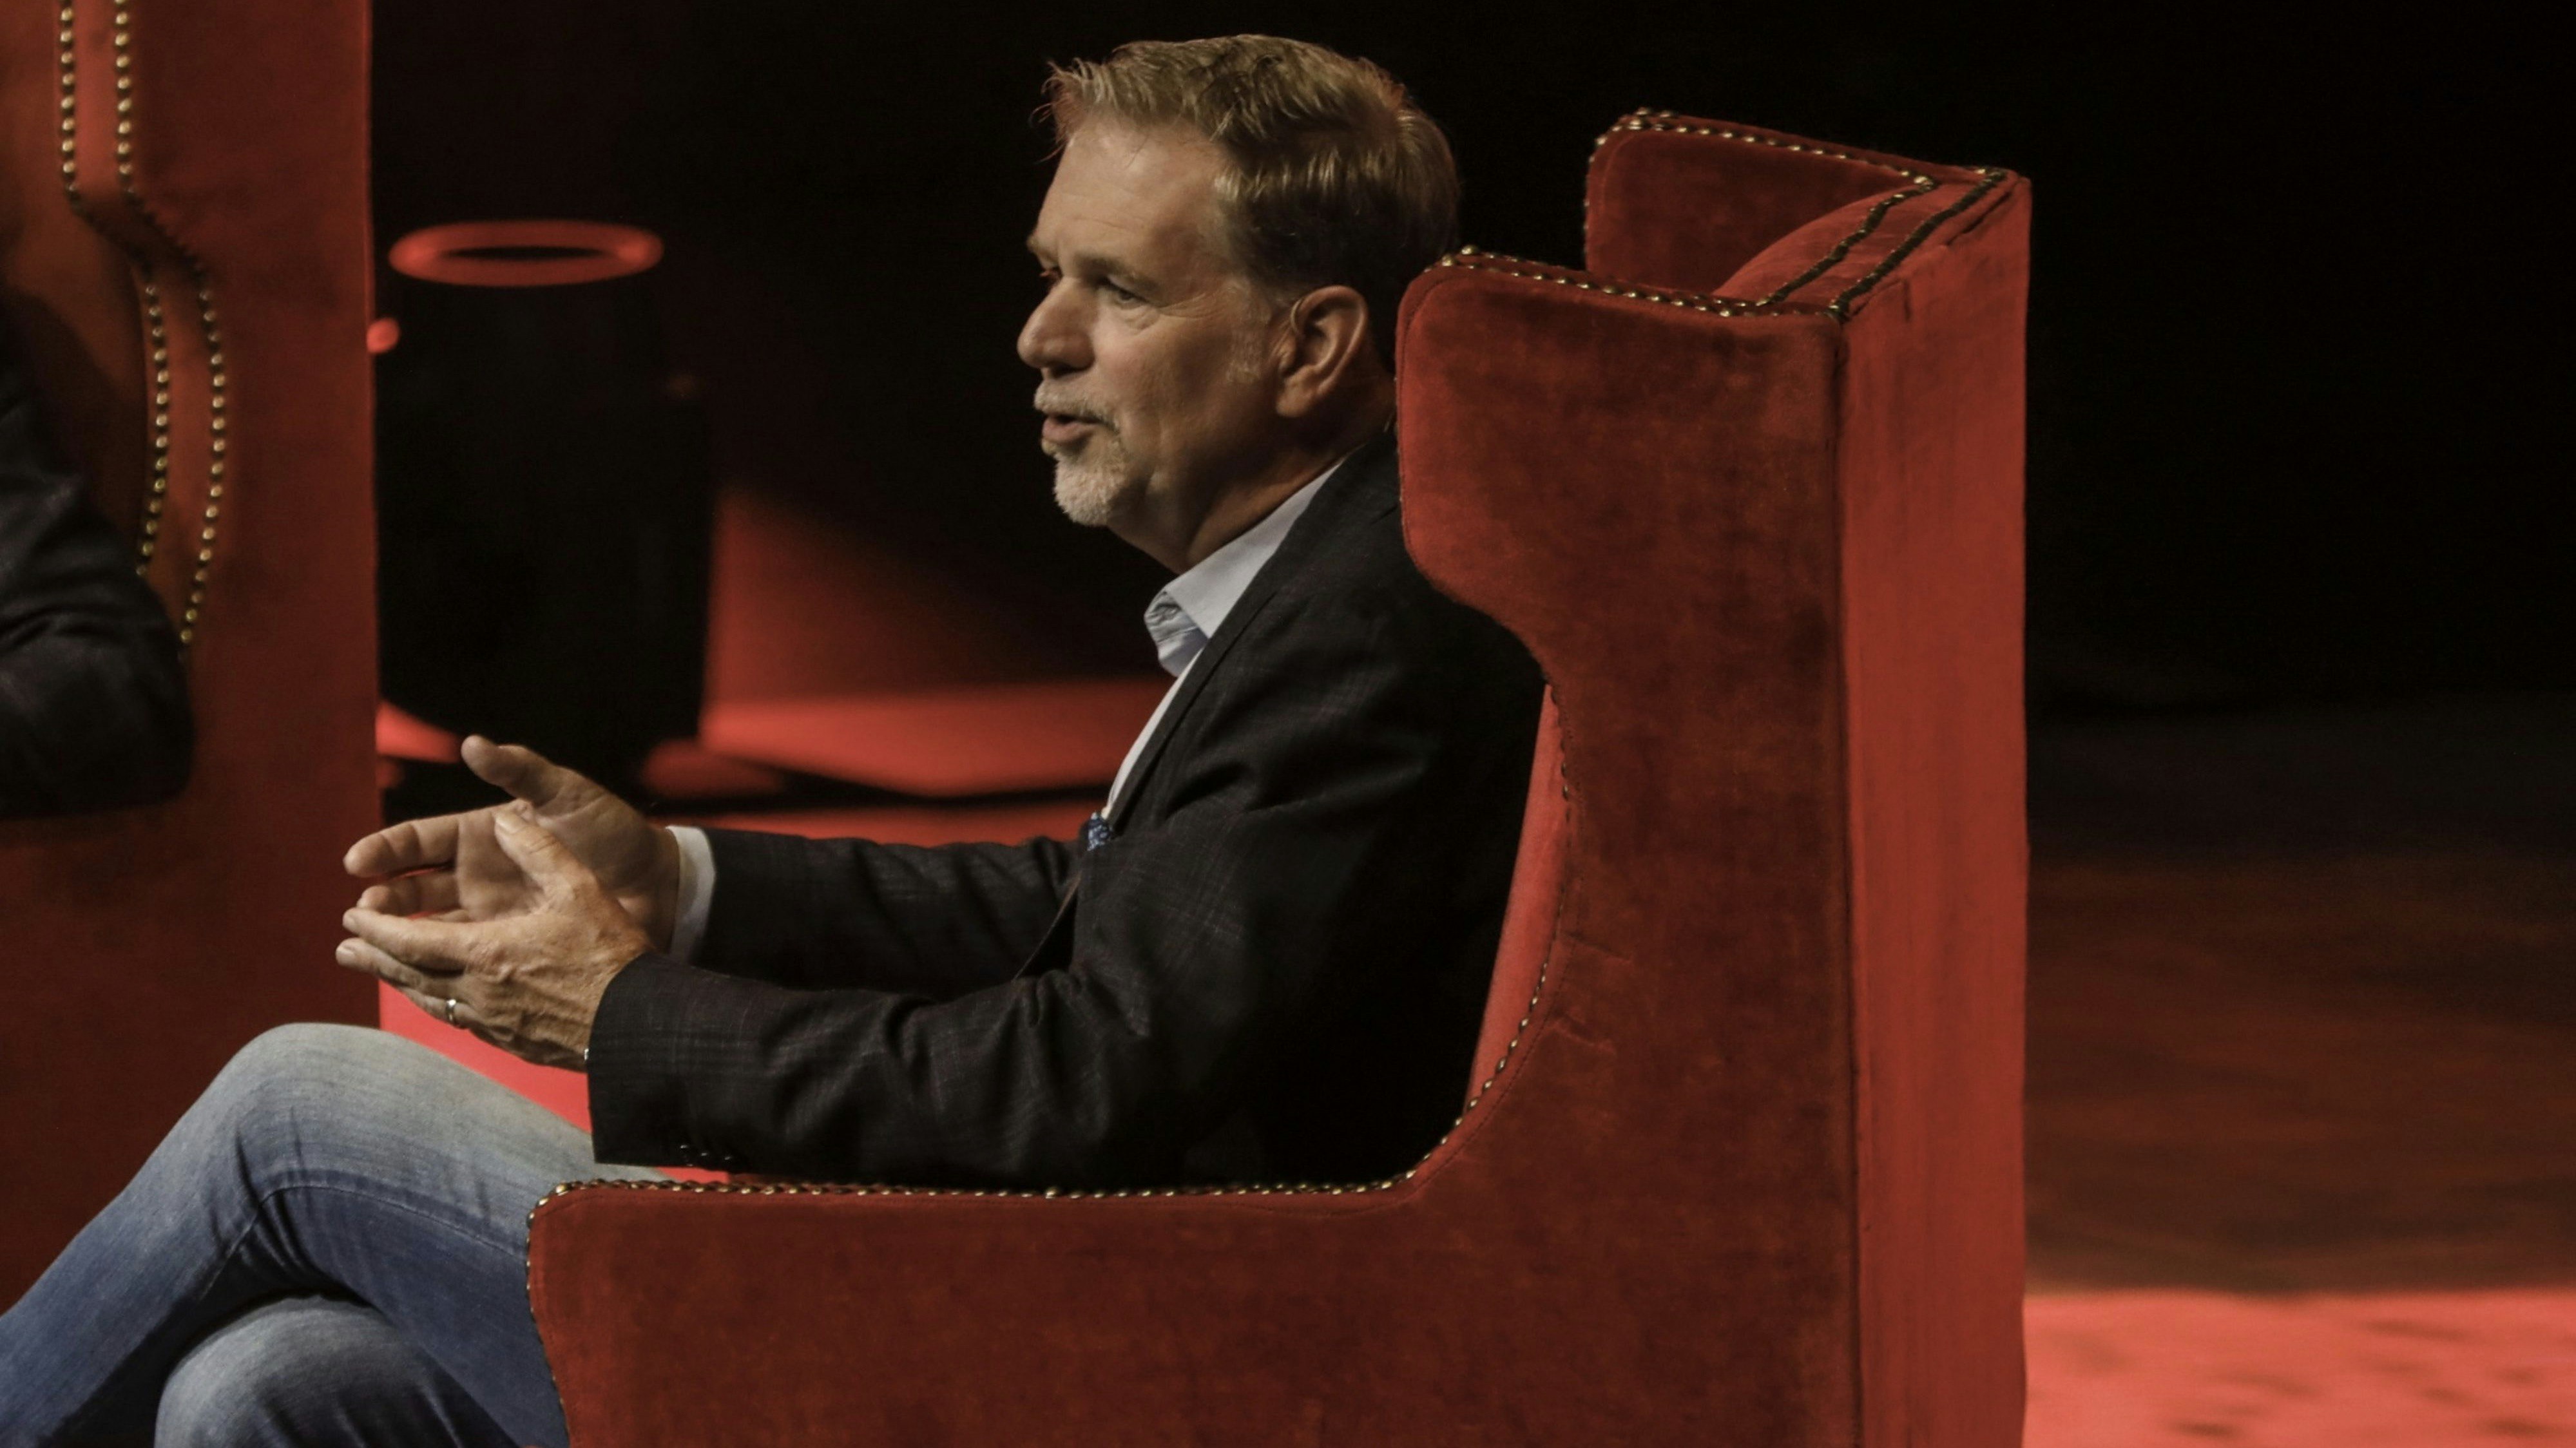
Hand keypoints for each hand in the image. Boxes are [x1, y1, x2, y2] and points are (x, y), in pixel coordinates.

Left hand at [338, 801, 648, 1067]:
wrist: (638, 1022)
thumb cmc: (610, 953)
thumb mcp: (578, 889)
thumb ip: (539, 850)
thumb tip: (506, 821)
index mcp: (485, 952)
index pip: (410, 941)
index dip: (376, 929)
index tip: (350, 917)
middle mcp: (477, 991)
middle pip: (408, 975)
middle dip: (371, 958)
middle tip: (343, 949)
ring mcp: (492, 1022)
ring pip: (430, 1001)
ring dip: (398, 983)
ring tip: (379, 972)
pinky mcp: (512, 1042)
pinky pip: (458, 1020)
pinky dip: (435, 1003)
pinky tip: (437, 999)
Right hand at [343, 735, 681, 949]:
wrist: (656, 883)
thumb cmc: (612, 831)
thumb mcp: (567, 795)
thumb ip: (522, 771)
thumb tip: (473, 743)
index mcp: (481, 835)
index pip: (418, 840)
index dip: (385, 849)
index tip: (356, 862)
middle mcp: (476, 875)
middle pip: (413, 888)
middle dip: (383, 899)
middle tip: (362, 911)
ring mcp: (490, 913)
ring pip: (430, 926)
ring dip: (399, 935)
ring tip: (372, 945)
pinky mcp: (509, 946)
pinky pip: (462, 956)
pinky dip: (435, 964)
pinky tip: (411, 974)